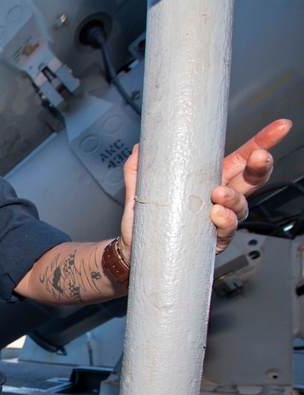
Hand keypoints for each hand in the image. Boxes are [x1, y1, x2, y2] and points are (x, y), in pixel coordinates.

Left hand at [118, 118, 291, 260]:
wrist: (133, 247)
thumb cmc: (145, 216)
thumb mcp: (140, 187)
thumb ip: (139, 166)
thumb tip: (140, 147)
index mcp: (210, 178)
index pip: (241, 158)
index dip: (262, 142)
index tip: (280, 128)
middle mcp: (219, 198)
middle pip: (251, 180)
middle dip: (261, 166)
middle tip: (260, 157)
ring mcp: (217, 220)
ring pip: (240, 207)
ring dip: (234, 198)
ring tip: (218, 194)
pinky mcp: (211, 242)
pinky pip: (225, 232)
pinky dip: (224, 222)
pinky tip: (217, 215)